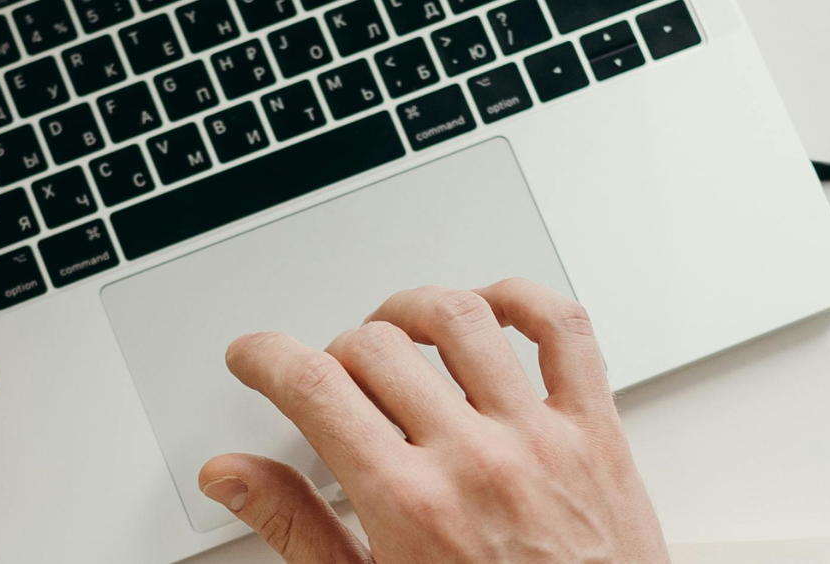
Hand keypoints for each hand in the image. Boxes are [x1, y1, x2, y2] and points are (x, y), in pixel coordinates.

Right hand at [199, 281, 668, 563]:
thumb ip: (297, 528)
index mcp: (409, 506)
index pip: (315, 389)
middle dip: (334, 352)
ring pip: (463, 319)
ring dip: (412, 311)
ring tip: (395, 333)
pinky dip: (525, 300)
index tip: (255, 357)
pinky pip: (565, 332)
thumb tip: (233, 476)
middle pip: (376, 347)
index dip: (267, 358)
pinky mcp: (597, 434)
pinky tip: (492, 312)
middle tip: (330, 379)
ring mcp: (540, 440)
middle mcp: (474, 461)